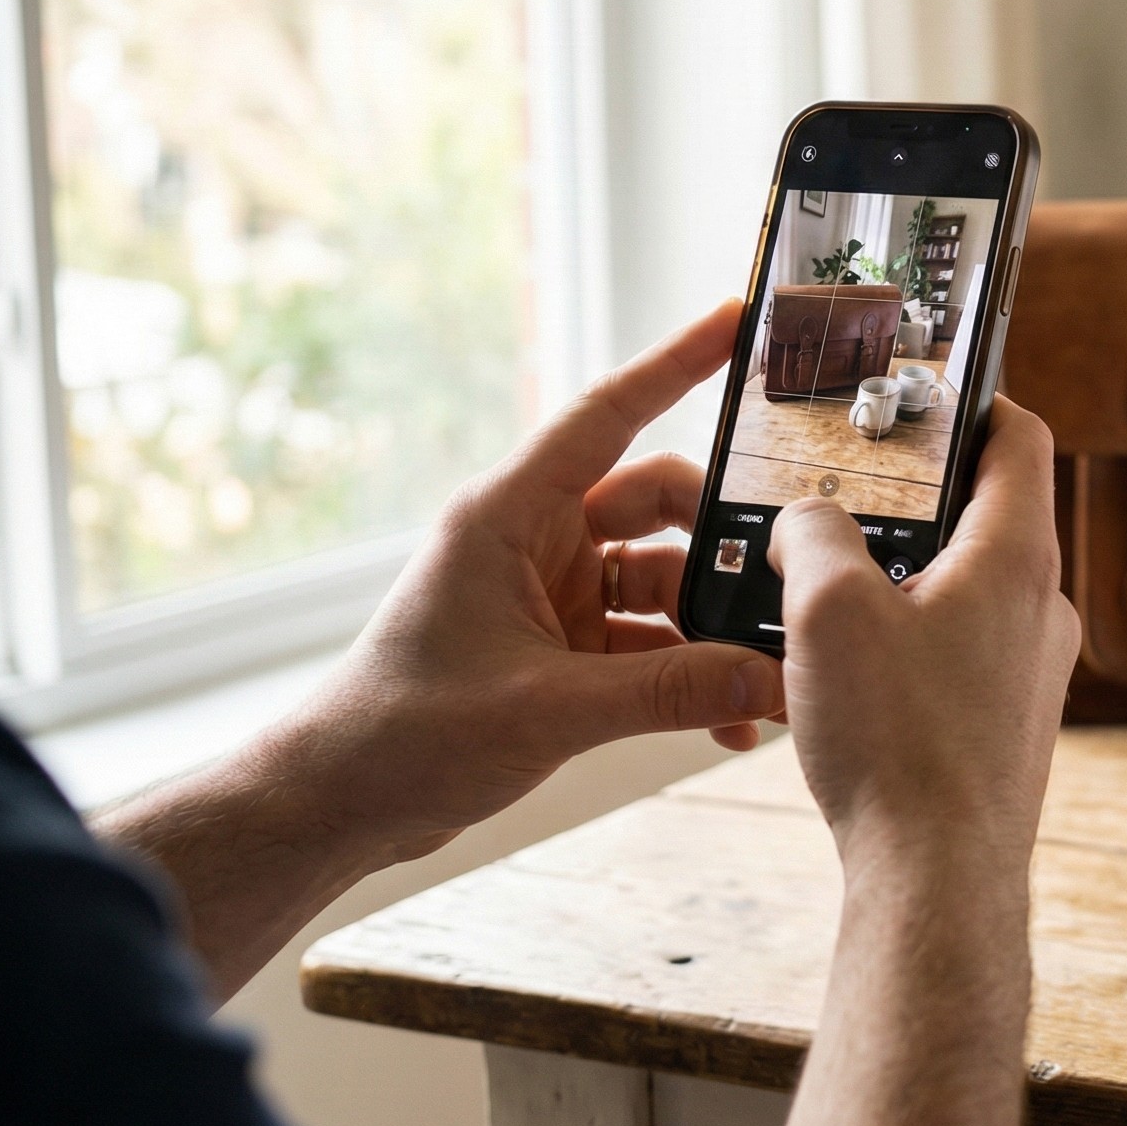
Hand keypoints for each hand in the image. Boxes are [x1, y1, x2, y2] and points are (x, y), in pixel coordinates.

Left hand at [249, 302, 788, 867]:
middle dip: (724, 541)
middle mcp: (534, 541)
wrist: (341, 805)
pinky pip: (649, 642)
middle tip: (786, 574)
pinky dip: (689, 675)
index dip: (675, 363)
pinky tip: (728, 719)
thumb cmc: (404, 734)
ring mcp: (551, 594)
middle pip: (657, 505)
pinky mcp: (562, 648)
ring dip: (712, 629)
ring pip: (663, 581)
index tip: (735, 319)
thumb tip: (771, 678)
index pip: (607, 415)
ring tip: (764, 676)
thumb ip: (671, 692)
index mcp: (508, 516)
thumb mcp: (551, 709)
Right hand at [767, 398, 1081, 867]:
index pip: (1017, 438)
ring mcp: (1032, 671)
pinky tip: (846, 671)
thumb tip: (806, 517)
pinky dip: (910, 641)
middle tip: (848, 489)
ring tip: (829, 586)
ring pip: (969, 590)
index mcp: (1017, 557)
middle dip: (916, 496)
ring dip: (904, 575)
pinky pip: (961, 654)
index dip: (971, 401)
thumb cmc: (898, 743)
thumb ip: (813, 535)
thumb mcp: (828, 610)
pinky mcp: (1007, 725)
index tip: (920, 392)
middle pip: (988, 514)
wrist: (937, 880)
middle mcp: (1042, 608)